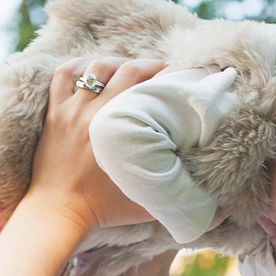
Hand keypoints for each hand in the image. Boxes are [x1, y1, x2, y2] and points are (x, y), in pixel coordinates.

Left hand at [26, 56, 165, 234]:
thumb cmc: (103, 211)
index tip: (178, 78)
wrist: (58, 214)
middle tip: (161, 70)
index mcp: (119, 129)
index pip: (146, 86)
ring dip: (116, 62)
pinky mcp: (54, 115)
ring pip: (95, 67)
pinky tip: (90, 67)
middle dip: (148, 65)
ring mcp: (71, 111)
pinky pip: (62, 76)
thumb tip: (221, 214)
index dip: (166, 76)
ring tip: (129, 68)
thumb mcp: (148, 205)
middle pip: (126, 69)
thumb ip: (180, 199)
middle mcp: (95, 113)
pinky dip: (77, 65)